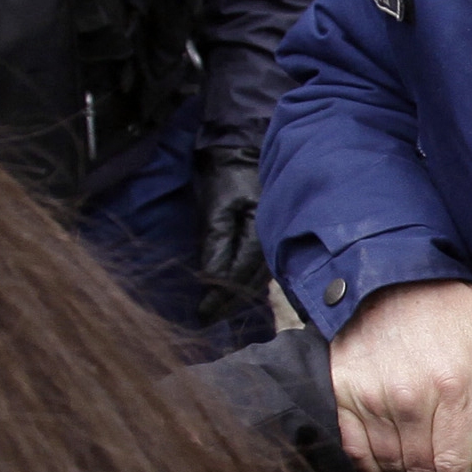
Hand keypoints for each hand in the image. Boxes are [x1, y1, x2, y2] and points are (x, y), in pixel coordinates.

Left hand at [193, 152, 269, 321]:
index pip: (239, 277)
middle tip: (205, 320)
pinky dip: (241, 283)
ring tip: (215, 312)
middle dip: (228, 304)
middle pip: (250, 284)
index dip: (220, 298)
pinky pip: (256, 268)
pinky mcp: (264, 237)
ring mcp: (269, 240)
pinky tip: (231, 292)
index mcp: (260, 235)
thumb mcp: (217, 207)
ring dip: (236, 297)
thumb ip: (216, 243)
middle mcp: (270, 242)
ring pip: (254, 279)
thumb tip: (212, 280)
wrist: (240, 150)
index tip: (201, 315)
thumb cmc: (226, 176)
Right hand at [327, 279, 471, 471]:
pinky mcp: (345, 396)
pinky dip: (374, 464)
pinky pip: (357, 452)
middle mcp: (411, 400)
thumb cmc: (446, 303)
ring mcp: (373, 400)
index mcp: (453, 388)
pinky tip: (390, 457)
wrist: (386, 274)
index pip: (456, 466)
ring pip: (392, 465)